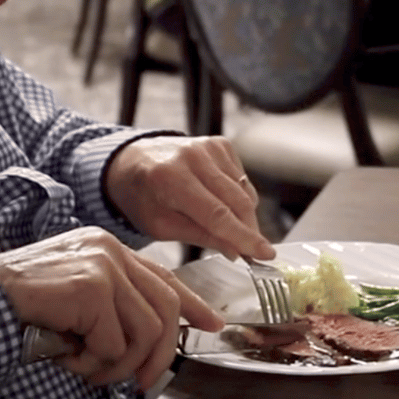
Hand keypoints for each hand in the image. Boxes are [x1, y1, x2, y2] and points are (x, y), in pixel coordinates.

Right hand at [0, 227, 221, 387]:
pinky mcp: (92, 288)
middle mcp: (110, 250)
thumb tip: (146, 344)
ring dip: (117, 366)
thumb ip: (109, 309)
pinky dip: (92, 364)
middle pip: (165, 310)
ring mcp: (102, 266)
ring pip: (145, 333)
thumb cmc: (16, 308)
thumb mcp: (73, 301)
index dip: (192, 306)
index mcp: (106, 249)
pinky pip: (114, 344)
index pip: (164, 278)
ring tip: (86, 370)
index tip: (211, 324)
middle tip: (138, 384)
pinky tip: (66, 358)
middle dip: (158, 357)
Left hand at [105, 136, 274, 261]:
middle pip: (237, 202)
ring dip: (244, 216)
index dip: (243, 237)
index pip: (217, 214)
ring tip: (230, 230)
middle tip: (254, 253)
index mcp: (170, 178)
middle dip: (249, 231)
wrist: (132, 163)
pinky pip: (242, 179)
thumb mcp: (161, 226)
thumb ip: (200, 236)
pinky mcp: (220, 144)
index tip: (265, 254)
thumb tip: (237, 250)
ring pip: (244, 192)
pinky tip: (222, 204)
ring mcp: (208, 146)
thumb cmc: (142, 197)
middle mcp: (192, 156)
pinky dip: (239, 198)